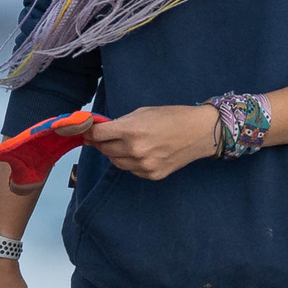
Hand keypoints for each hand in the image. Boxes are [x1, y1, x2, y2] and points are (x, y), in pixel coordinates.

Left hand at [86, 105, 218, 180]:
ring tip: (124, 144)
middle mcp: (135, 150)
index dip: (90, 132)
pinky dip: (130, 162)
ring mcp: (144, 165)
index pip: (97, 135)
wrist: (200, 132)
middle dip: (101, 142)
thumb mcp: (143, 112)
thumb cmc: (172, 117)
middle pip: (104, 150)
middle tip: (103, 137)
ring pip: (116, 162)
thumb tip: (102, 130)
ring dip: (114, 153)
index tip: (87, 130)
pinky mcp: (152, 175)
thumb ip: (121, 122)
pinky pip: (131, 170)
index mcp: (131, 130)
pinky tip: (139, 153)